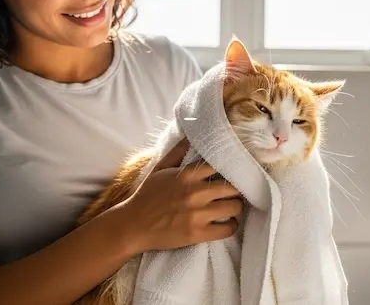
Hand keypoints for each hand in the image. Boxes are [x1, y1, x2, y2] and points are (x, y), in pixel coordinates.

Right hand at [119, 138, 243, 252]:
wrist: (132, 226)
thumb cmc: (146, 196)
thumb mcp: (160, 169)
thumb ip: (178, 152)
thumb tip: (192, 135)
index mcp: (187, 175)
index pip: (221, 165)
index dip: (230, 169)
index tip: (233, 173)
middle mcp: (195, 192)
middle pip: (234, 187)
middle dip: (237, 189)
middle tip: (234, 192)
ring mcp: (197, 214)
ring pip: (235, 207)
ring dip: (236, 207)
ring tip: (231, 207)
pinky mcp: (198, 234)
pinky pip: (228, 229)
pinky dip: (231, 226)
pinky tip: (227, 223)